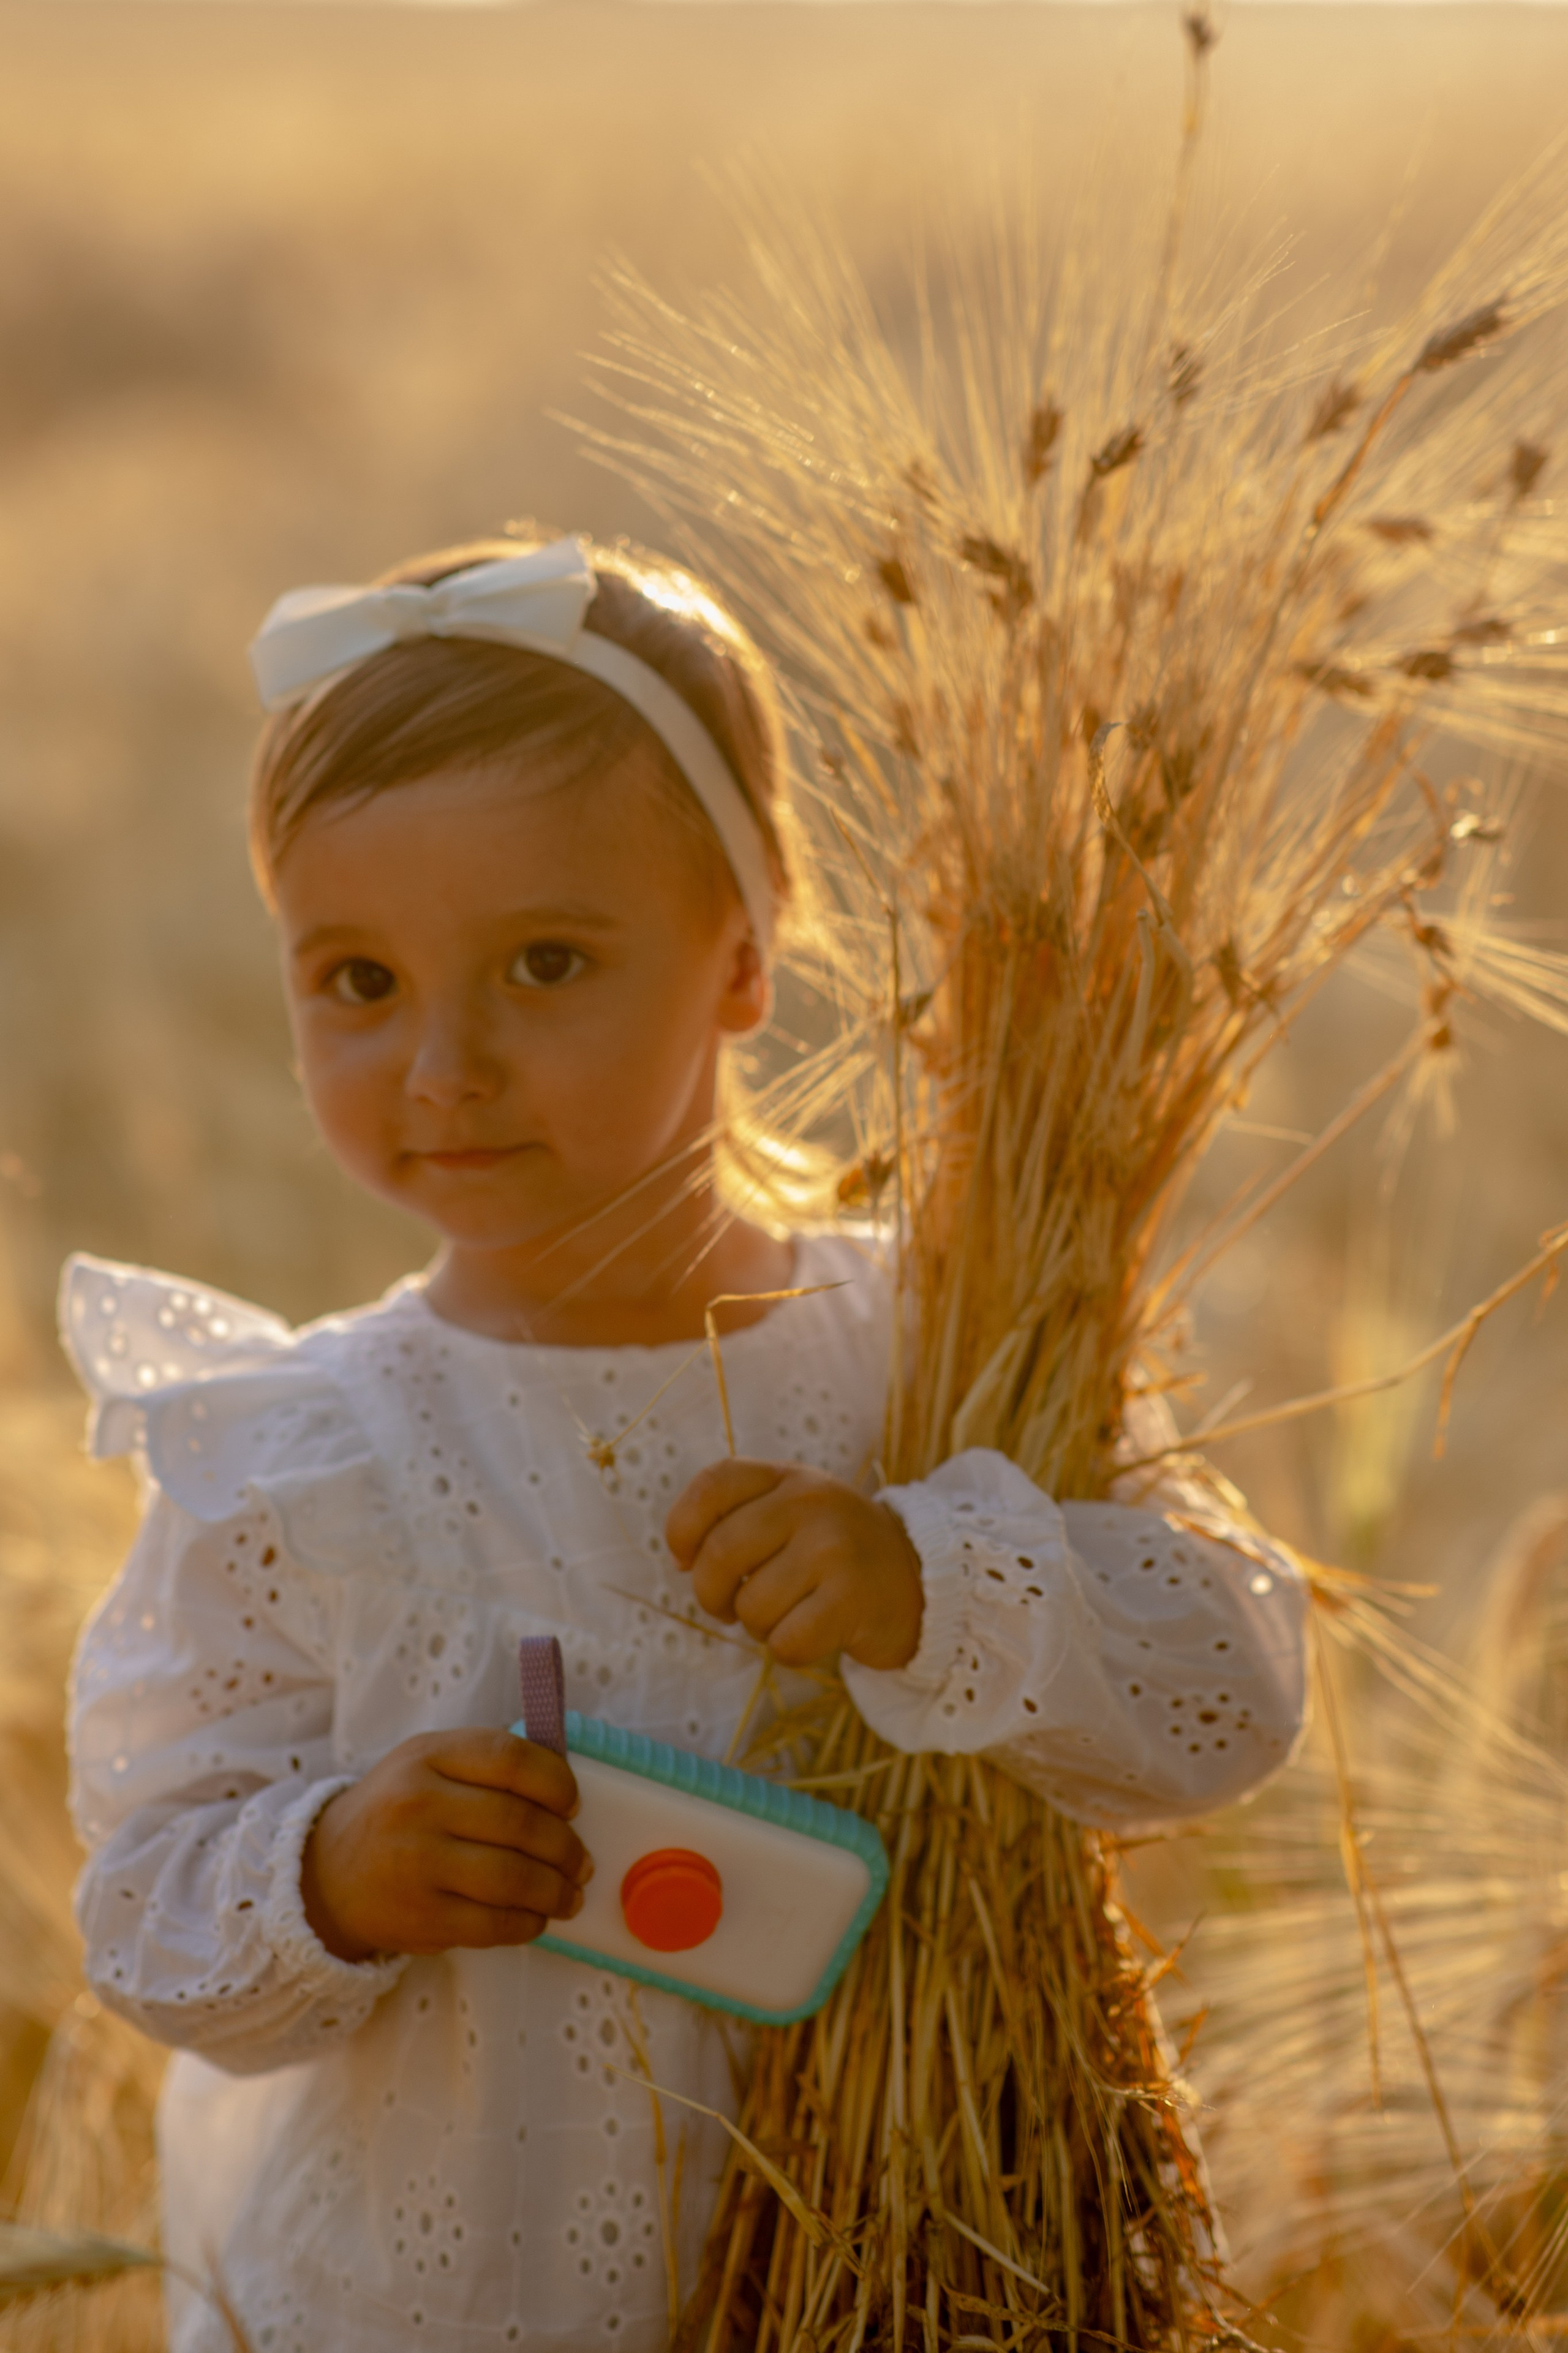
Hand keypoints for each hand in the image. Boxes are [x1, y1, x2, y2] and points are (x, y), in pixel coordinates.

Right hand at [300, 1729, 592, 1964]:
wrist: (327, 1876)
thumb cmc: (398, 1813)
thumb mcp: (427, 1765)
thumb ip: (486, 1766)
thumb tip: (565, 1793)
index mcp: (427, 1755)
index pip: (510, 1758)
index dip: (556, 1782)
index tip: (573, 1804)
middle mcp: (419, 1805)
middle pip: (520, 1823)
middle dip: (566, 1847)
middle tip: (581, 1861)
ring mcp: (418, 1863)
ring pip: (513, 1877)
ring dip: (556, 1890)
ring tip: (571, 1894)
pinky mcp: (421, 1917)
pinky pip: (494, 1924)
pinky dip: (528, 1923)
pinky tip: (537, 1917)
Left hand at [665, 1460, 923, 1671]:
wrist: (920, 1578)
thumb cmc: (834, 1550)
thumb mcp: (792, 1509)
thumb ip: (736, 1518)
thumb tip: (681, 1561)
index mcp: (788, 1476)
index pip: (712, 1486)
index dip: (682, 1528)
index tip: (685, 1559)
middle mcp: (811, 1503)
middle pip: (719, 1555)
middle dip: (710, 1595)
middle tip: (728, 1606)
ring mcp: (834, 1550)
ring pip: (751, 1607)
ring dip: (756, 1626)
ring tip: (785, 1614)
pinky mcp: (852, 1600)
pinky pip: (786, 1642)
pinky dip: (787, 1650)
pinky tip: (811, 1633)